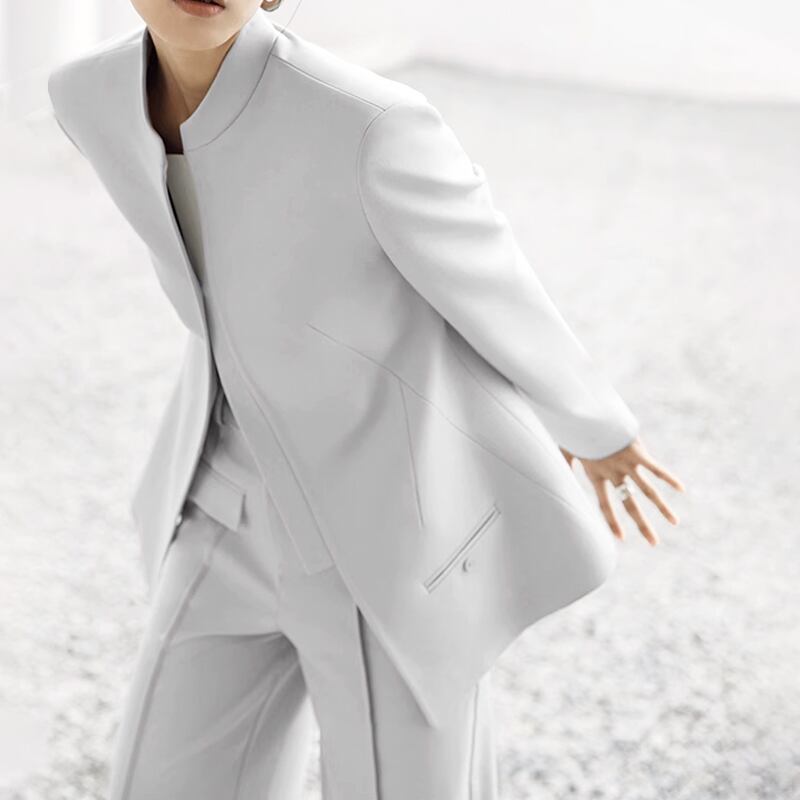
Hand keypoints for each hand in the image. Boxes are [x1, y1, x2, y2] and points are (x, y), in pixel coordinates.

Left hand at [559, 436, 684, 545]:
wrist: (582, 411)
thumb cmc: (573, 428)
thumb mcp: (565, 448)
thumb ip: (564, 462)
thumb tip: (557, 471)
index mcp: (595, 474)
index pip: (605, 505)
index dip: (612, 522)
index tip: (621, 539)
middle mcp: (612, 473)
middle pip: (630, 504)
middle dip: (642, 524)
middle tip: (655, 543)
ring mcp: (625, 464)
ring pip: (647, 491)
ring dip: (662, 507)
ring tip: (675, 522)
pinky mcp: (636, 452)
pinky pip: (655, 468)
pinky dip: (668, 478)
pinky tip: (682, 488)